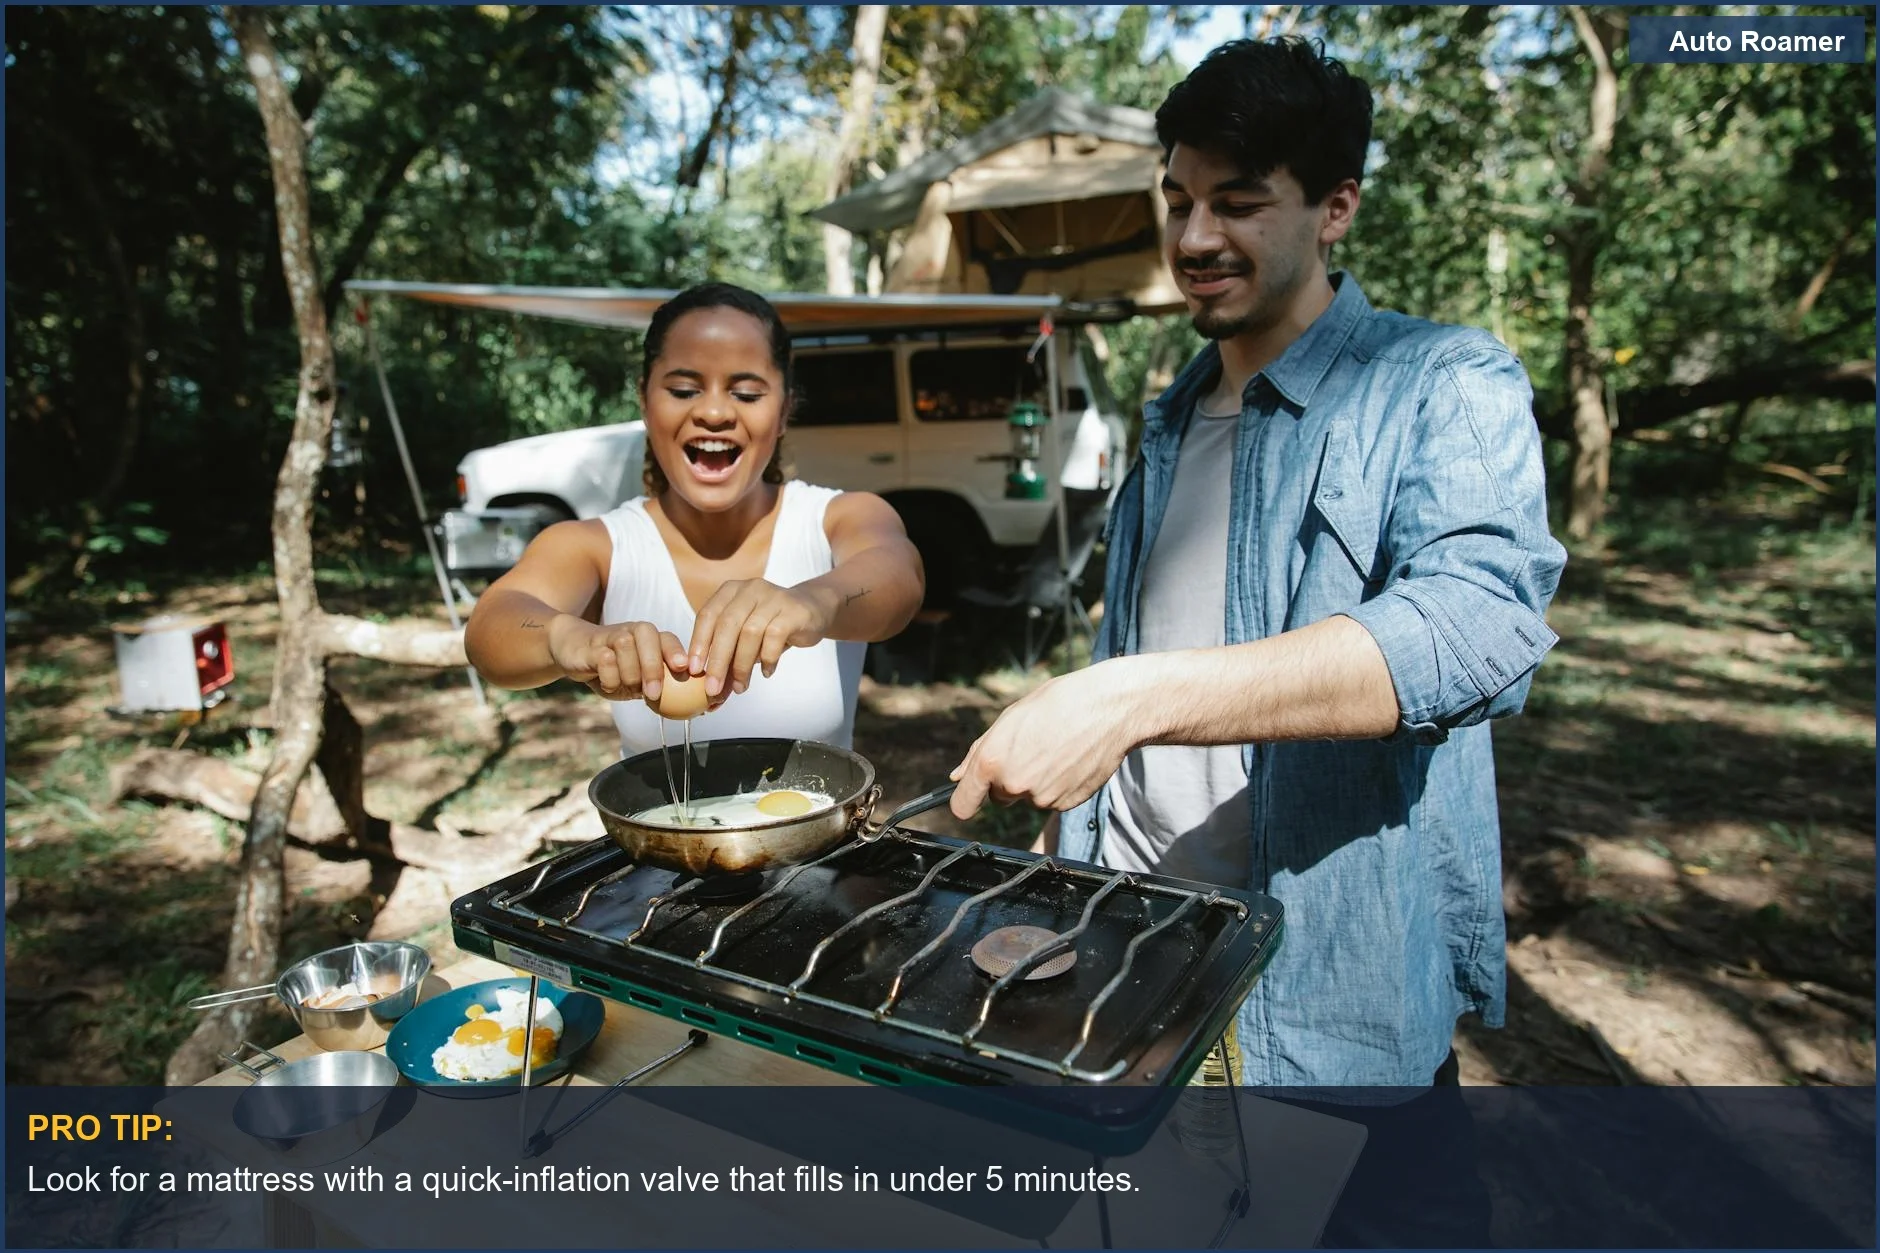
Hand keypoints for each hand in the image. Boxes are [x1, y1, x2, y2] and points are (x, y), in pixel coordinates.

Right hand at [547, 616, 687, 701]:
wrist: (573, 652)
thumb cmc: (612, 669)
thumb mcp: (636, 680)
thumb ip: (656, 688)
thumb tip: (685, 710)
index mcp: (650, 639)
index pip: (668, 639)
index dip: (676, 652)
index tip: (683, 669)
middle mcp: (634, 632)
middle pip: (649, 638)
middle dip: (653, 668)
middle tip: (654, 693)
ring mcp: (613, 635)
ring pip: (627, 647)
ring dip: (629, 675)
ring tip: (625, 687)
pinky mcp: (592, 645)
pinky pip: (605, 659)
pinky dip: (609, 677)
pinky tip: (608, 684)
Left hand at [687, 579, 839, 697]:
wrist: (812, 610)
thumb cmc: (771, 625)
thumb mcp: (745, 635)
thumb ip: (729, 655)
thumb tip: (712, 690)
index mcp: (731, 591)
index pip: (708, 615)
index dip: (699, 643)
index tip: (694, 670)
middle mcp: (750, 589)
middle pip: (727, 625)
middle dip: (718, 660)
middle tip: (712, 687)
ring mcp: (773, 597)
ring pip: (750, 633)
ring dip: (743, 665)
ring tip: (742, 686)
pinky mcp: (792, 611)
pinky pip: (775, 637)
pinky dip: (768, 659)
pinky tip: (767, 672)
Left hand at [948, 662, 1144, 819]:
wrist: (1108, 709)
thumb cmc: (1058, 704)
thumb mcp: (1010, 718)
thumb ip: (979, 752)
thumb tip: (958, 776)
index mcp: (992, 761)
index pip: (962, 804)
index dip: (966, 799)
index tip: (971, 795)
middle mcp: (1013, 785)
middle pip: (999, 797)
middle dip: (1007, 780)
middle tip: (1031, 749)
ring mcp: (1041, 798)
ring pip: (1028, 797)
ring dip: (1036, 781)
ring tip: (1056, 749)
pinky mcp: (1065, 804)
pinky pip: (1052, 800)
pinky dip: (1058, 786)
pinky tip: (1070, 760)